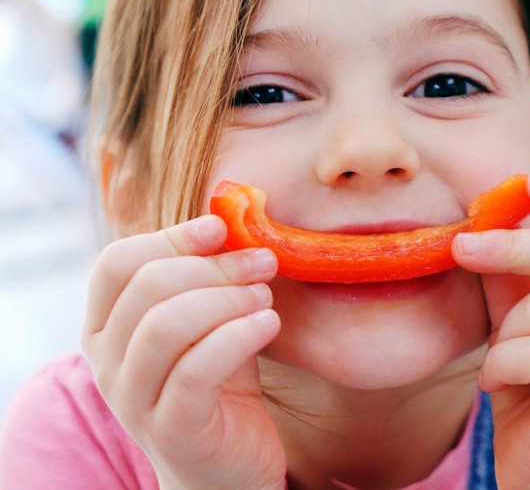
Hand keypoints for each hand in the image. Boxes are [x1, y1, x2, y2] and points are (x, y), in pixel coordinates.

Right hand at [81, 215, 285, 489]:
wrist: (226, 467)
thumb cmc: (219, 382)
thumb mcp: (210, 322)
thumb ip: (210, 279)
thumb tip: (234, 219)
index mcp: (106, 326)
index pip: (118, 261)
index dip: (172, 236)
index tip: (222, 229)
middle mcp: (106, 361)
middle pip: (149, 286)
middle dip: (216, 265)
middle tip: (265, 261)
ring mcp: (132, 399)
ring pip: (167, 324)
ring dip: (228, 298)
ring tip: (265, 298)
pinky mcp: (171, 428)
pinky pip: (196, 370)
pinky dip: (238, 335)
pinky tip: (269, 325)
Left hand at [453, 172, 529, 488]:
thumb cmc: (529, 386)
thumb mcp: (514, 319)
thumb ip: (509, 273)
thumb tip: (485, 216)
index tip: (529, 180)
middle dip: (516, 245)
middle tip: (461, 245)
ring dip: (504, 334)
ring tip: (501, 364)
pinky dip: (501, 367)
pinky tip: (501, 387)